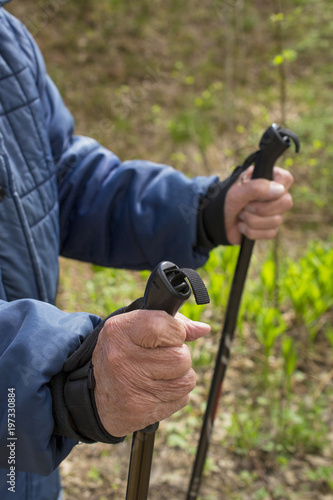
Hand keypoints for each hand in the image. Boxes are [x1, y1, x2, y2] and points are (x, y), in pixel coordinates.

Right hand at [92, 310, 209, 436]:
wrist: (97, 397)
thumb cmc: (123, 353)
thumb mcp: (135, 327)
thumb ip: (171, 322)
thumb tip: (203, 329)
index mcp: (119, 332)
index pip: (162, 325)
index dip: (177, 330)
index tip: (172, 334)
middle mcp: (122, 359)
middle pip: (181, 357)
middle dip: (180, 356)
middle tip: (164, 357)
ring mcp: (132, 388)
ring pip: (187, 379)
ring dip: (181, 376)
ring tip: (161, 374)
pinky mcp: (142, 412)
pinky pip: (182, 399)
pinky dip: (175, 394)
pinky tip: (157, 390)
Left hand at [224, 166, 293, 243]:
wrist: (215, 221)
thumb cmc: (225, 201)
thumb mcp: (236, 192)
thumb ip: (256, 188)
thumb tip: (280, 190)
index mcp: (268, 179)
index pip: (286, 179)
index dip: (276, 188)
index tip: (260, 194)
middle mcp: (274, 195)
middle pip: (286, 203)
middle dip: (260, 209)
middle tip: (244, 206)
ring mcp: (274, 212)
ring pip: (277, 221)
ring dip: (252, 221)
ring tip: (240, 215)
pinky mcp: (269, 228)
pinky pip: (270, 233)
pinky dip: (252, 232)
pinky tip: (242, 226)